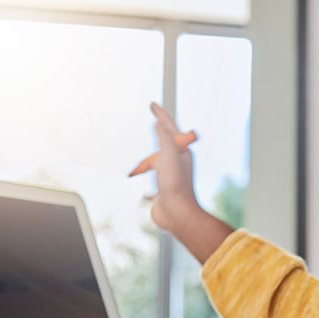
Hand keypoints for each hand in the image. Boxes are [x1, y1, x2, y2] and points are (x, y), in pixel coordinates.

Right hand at [130, 102, 198, 233]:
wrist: (176, 213)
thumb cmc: (175, 183)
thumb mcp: (168, 154)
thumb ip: (165, 136)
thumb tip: (160, 122)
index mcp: (181, 151)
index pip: (169, 127)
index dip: (161, 114)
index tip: (153, 105)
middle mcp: (177, 161)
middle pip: (164, 143)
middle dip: (158, 132)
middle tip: (154, 118)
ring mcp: (170, 175)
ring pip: (155, 161)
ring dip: (145, 159)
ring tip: (137, 160)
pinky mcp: (162, 187)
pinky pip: (152, 176)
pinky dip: (144, 174)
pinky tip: (138, 179)